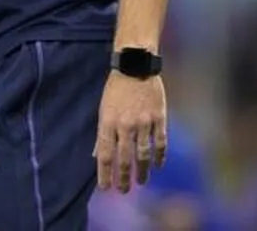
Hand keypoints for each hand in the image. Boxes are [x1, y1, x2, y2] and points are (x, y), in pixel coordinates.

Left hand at [93, 72, 167, 191]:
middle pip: (124, 158)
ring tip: (140, 182)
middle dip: (123, 178)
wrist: (136, 65)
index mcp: (108, 122)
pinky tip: (158, 165)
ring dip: (142, 171)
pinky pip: (160, 142)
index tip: (106, 188)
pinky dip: (159, 156)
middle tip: (123, 190)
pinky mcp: (159, 117)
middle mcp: (125, 124)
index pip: (105, 155)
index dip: (105, 174)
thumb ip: (102, 133)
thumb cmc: (116, 89)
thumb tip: (97, 156)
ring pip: (143, 154)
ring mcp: (144, 122)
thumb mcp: (103, 109)